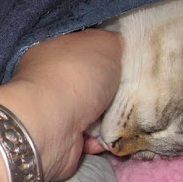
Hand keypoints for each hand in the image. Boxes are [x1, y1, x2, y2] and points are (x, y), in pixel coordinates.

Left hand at [7, 29, 121, 181]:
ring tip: (126, 115)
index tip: (129, 63)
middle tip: (133, 91)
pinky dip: (103, 138)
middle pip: (92, 83)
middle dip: (114, 89)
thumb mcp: (104, 44)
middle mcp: (49, 81)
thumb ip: (114, 43)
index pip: (83, 50)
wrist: (51, 126)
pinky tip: (110, 134)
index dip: (108, 55)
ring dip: (111, 116)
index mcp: (52, 51)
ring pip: (94, 112)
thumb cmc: (75, 76)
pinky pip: (91, 137)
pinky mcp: (62, 138)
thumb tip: (120, 48)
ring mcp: (54, 111)